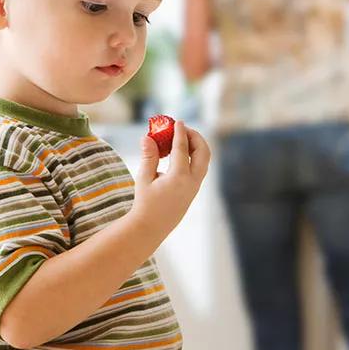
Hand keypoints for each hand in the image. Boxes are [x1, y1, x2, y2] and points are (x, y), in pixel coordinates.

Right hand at [128, 121, 210, 239]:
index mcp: (179, 177)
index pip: (182, 148)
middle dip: (195, 137)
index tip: (178, 121)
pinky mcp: (194, 190)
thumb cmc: (145, 203)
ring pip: (204, 160)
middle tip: (183, 129)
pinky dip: (194, 156)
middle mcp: (192, 181)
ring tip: (181, 139)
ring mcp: (195, 187)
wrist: (151, 227)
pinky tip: (180, 153)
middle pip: (203, 152)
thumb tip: (147, 137)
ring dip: (196, 146)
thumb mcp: (144, 178)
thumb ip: (149, 156)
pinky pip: (199, 168)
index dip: (180, 133)